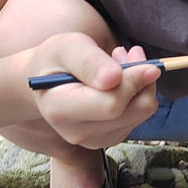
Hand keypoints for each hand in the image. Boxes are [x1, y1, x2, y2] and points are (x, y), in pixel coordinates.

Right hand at [23, 34, 159, 148]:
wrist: (45, 83)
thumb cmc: (55, 61)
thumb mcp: (66, 48)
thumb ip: (89, 61)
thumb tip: (115, 77)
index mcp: (60, 111)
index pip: (111, 105)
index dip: (132, 79)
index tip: (136, 53)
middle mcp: (77, 132)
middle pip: (133, 110)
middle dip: (140, 77)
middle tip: (130, 52)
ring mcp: (96, 139)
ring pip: (142, 112)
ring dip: (140, 83)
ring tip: (120, 61)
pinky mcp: (111, 137)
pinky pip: (140, 115)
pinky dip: (138, 92)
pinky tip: (120, 78)